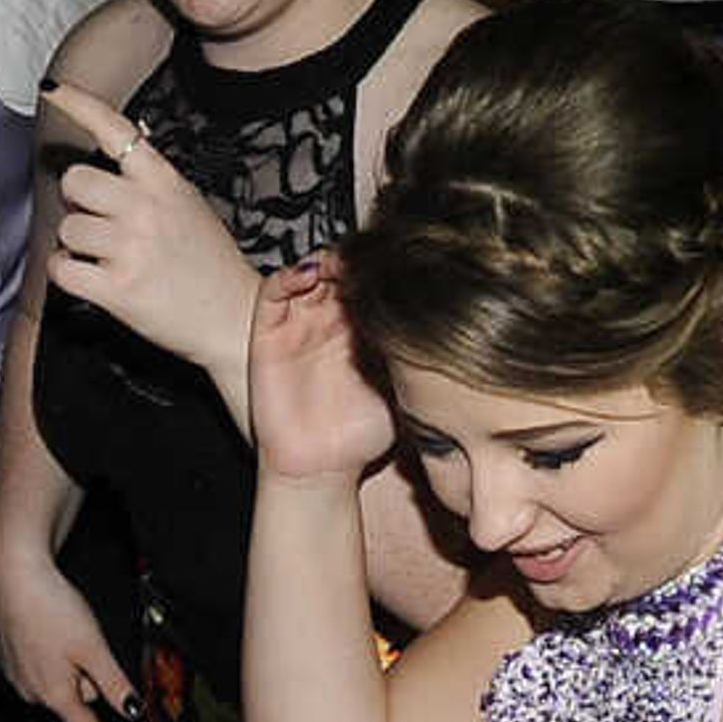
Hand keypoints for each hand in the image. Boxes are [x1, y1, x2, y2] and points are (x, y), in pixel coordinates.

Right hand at [0, 549, 133, 721]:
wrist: (15, 577)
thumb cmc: (51, 609)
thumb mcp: (94, 648)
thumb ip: (114, 684)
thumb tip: (132, 711)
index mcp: (54, 694)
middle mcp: (30, 691)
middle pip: (74, 698)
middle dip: (88, 679)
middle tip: (89, 645)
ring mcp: (14, 675)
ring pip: (56, 680)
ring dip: (68, 665)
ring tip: (66, 633)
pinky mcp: (5, 656)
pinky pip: (37, 666)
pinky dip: (49, 653)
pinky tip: (49, 630)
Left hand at [41, 82, 262, 395]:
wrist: (236, 319)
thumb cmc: (211, 264)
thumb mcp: (189, 204)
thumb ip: (153, 178)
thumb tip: (127, 142)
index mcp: (164, 182)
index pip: (116, 131)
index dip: (80, 104)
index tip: (52, 90)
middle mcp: (145, 208)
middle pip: (75, 182)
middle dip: (79, 203)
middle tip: (100, 223)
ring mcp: (130, 248)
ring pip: (66, 228)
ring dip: (78, 245)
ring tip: (108, 258)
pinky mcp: (117, 289)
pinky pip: (62, 268)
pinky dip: (68, 274)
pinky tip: (91, 279)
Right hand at [245, 259, 394, 486]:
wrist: (319, 470)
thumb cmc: (360, 436)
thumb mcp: (401, 393)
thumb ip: (416, 362)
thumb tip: (452, 330)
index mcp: (364, 331)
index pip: (372, 283)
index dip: (382, 267)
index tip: (401, 259)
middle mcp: (331, 322)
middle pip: (342, 270)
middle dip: (356, 257)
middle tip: (371, 252)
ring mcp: (300, 324)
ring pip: (310, 271)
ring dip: (325, 259)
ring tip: (341, 260)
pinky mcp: (270, 333)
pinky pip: (274, 292)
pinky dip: (289, 275)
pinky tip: (310, 273)